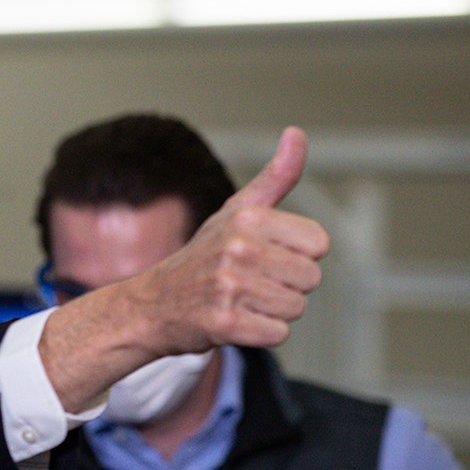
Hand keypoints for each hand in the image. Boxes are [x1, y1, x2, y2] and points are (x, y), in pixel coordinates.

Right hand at [39, 127, 328, 411]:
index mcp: (248, 218)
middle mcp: (238, 249)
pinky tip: (234, 321)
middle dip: (285, 286)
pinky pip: (276, 335)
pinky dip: (259, 334)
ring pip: (294, 308)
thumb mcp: (236, 211)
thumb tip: (297, 134)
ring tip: (240, 301)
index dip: (296, 255)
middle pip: (310, 278)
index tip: (265, 257)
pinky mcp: (224, 323)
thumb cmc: (201, 258)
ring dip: (272, 311)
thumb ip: (275, 177)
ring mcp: (229, 287)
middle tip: (249, 283)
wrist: (151, 304)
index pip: (318, 243)